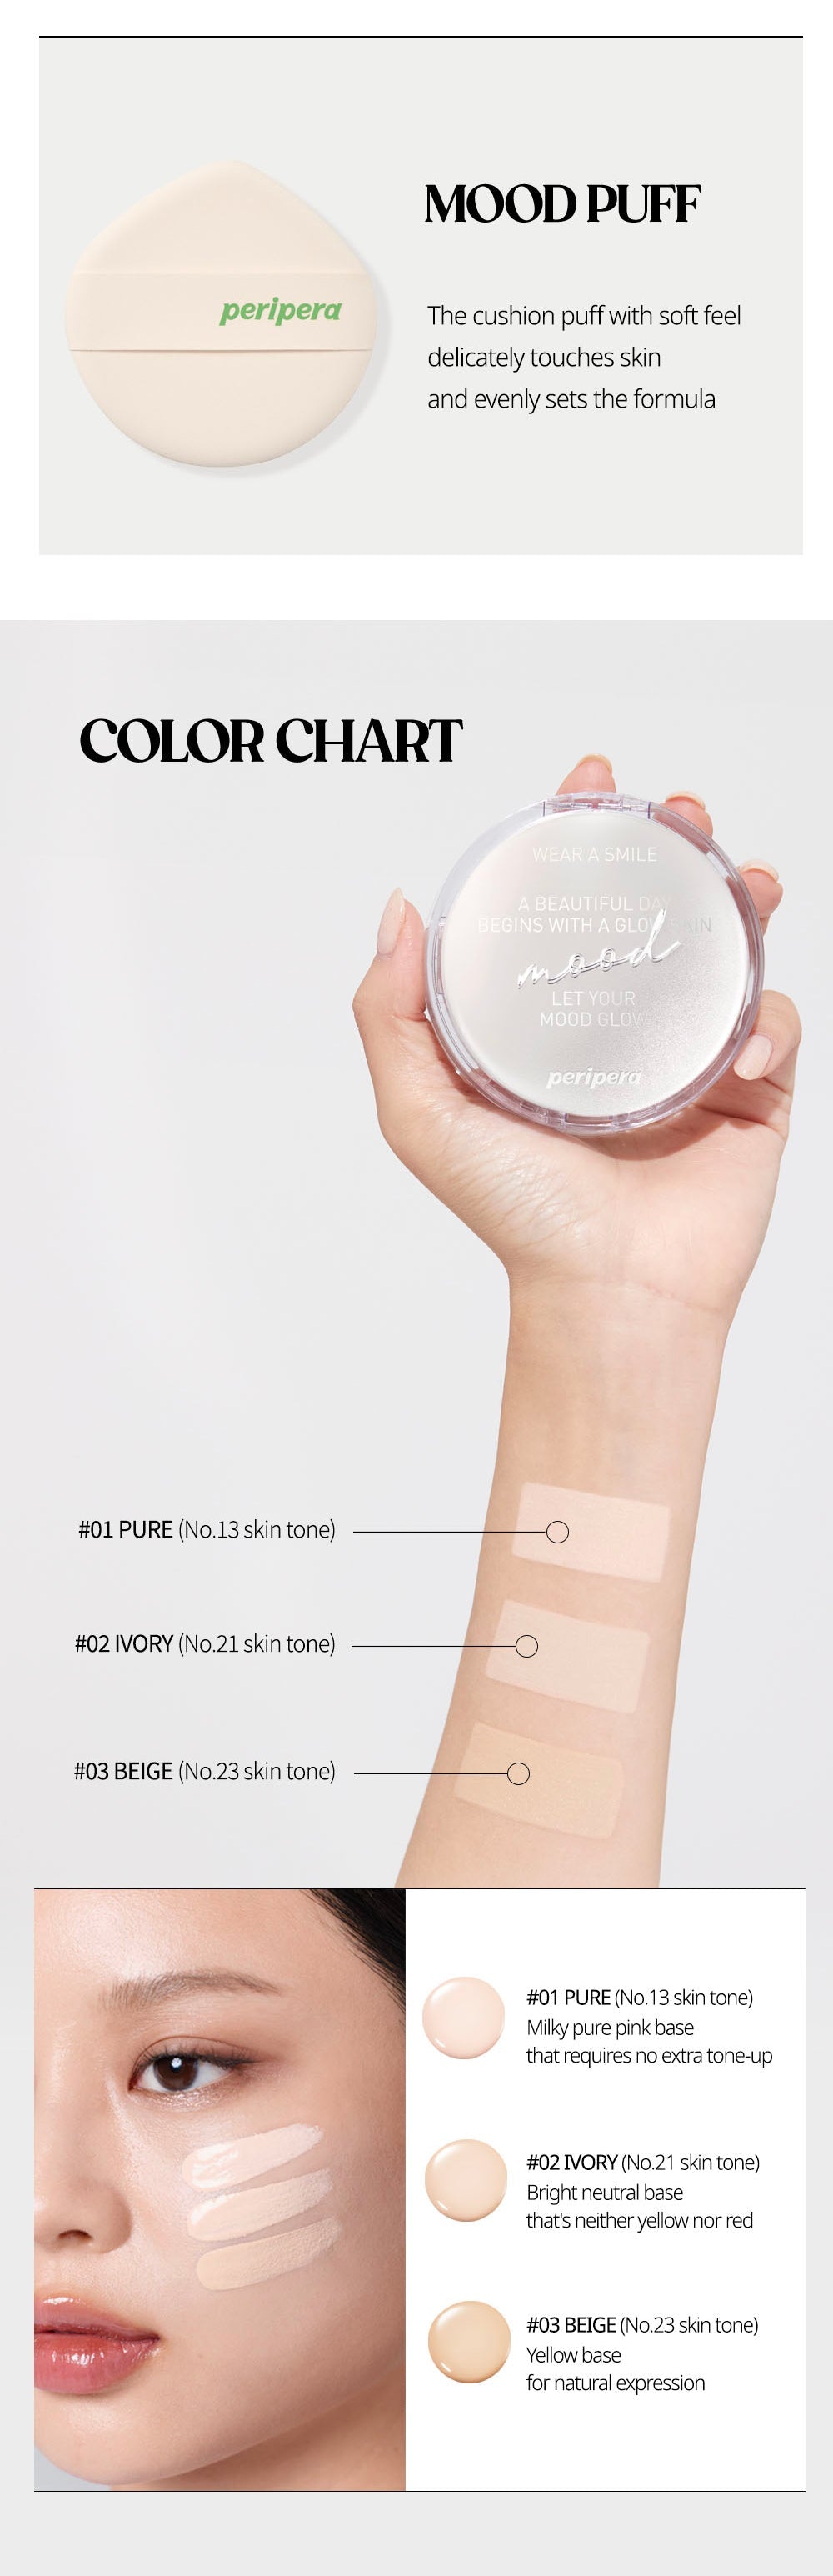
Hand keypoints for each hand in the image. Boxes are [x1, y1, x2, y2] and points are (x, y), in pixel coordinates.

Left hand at [353, 756, 800, 1328]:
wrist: (608, 1295)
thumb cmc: (517, 1217)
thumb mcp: (421, 1112)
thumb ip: (393, 1015)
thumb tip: (401, 908)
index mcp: (547, 1025)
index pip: (564, 910)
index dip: (578, 841)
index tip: (587, 788)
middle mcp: (619, 1033)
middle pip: (655, 913)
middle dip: (675, 849)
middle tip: (679, 812)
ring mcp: (689, 1062)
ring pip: (727, 953)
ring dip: (742, 901)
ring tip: (747, 880)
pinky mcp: (751, 1099)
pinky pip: (775, 1030)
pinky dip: (766, 1022)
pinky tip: (742, 1047)